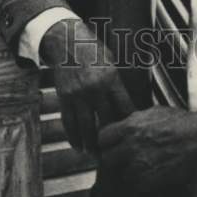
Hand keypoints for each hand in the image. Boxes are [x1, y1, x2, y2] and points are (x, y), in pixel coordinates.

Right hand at [41, 18, 133, 153]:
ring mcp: (77, 94)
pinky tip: (78, 145)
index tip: (132, 134)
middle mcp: (94, 88)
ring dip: (90, 145)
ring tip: (95, 155)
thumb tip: (127, 105)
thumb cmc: (92, 50)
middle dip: (111, 139)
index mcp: (110, 78)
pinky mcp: (64, 97)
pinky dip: (73, 137)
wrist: (65, 40)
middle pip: (105, 121)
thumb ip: (117, 84)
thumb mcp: (110, 61)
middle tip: (114, 151)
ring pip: (85, 127)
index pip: (124, 107)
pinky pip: (69, 122)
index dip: (128, 123)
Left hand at [98, 106, 196, 192]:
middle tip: (121, 157)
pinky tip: (147, 173)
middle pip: (107, 158)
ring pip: (120, 174)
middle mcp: (130, 147)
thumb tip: (125, 125)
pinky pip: (135, 185)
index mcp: (130, 127)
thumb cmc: (179, 123)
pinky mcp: (149, 180)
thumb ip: (134, 120)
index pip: (102, 138)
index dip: (106, 141)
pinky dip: (138, 181)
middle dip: (113, 158)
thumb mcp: (152, 112)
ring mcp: (139, 165)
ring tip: (137, 166)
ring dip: (126, 171)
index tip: (110, 144)